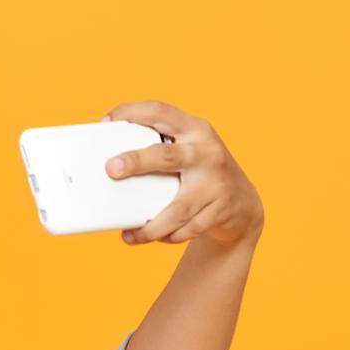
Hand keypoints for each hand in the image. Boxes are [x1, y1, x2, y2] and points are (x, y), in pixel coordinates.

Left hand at [102, 100, 263, 246]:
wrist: (243, 204)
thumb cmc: (201, 175)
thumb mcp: (188, 153)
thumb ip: (160, 150)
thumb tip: (110, 165)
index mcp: (195, 130)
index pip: (161, 112)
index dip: (132, 112)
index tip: (106, 122)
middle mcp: (206, 152)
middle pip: (166, 157)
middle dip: (137, 162)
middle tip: (111, 170)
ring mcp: (215, 182)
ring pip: (176, 210)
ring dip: (150, 227)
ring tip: (130, 235)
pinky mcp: (220, 209)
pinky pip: (187, 229)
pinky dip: (168, 236)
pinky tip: (157, 237)